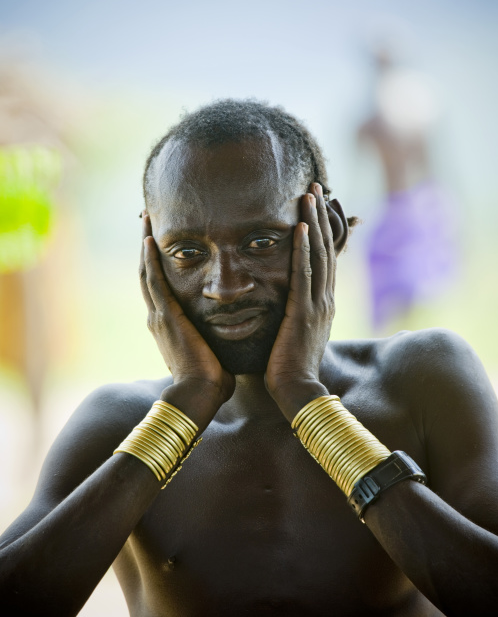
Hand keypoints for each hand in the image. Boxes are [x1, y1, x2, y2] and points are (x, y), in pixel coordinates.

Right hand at [139, 213, 234, 414]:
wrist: (199, 396)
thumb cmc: (210, 382)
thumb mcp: (211, 353)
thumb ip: (215, 341)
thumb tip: (232, 337)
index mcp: (169, 326)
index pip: (161, 288)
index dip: (158, 265)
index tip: (161, 244)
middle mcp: (158, 318)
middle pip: (148, 274)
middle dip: (147, 248)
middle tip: (148, 222)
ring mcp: (159, 316)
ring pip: (147, 273)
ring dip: (145, 246)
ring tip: (145, 220)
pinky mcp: (166, 317)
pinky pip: (154, 282)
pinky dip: (150, 260)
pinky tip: (149, 239)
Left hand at [265, 183, 334, 420]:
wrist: (297, 392)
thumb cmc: (290, 368)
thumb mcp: (296, 334)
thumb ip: (294, 315)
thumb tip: (287, 306)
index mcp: (322, 304)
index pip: (326, 259)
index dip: (324, 230)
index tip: (320, 205)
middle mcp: (325, 299)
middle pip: (326, 248)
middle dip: (322, 216)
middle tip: (317, 186)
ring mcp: (317, 304)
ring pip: (318, 254)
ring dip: (314, 221)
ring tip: (310, 192)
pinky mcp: (303, 311)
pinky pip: (304, 273)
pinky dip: (303, 247)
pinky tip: (300, 225)